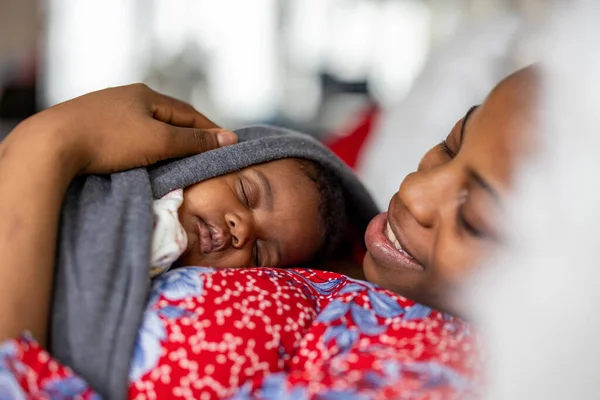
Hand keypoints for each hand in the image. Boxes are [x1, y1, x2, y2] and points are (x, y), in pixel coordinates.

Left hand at [9, 83, 236, 174]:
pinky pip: (126, 134)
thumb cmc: (110, 140)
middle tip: (205, 153)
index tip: (226, 144)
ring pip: (145, 125)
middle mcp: (126, 97)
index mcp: (146, 95)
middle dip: (188, 134)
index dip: (209, 129)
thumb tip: (229, 138)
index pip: (189, 113)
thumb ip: (194, 141)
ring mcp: (106, 110)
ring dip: (164, 140)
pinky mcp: (90, 125)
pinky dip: (141, 145)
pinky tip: (141, 156)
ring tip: (177, 157)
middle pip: (167, 117)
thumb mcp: (159, 141)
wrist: (51, 144)